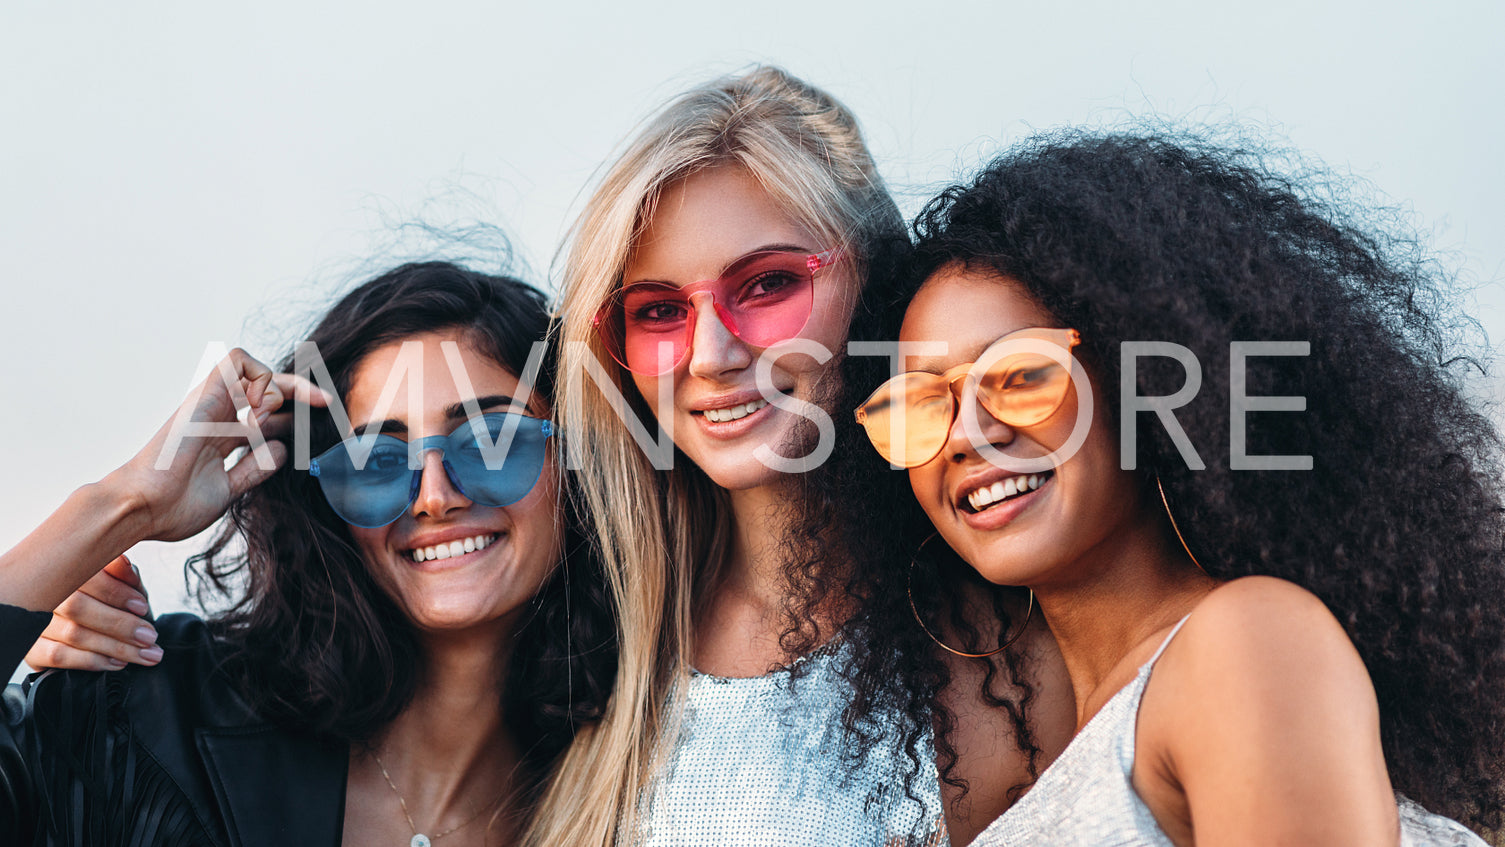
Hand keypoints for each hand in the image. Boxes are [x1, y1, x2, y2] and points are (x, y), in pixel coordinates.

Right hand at [25, 555, 160, 671]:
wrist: (92, 625)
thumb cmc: (108, 599)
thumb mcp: (122, 582)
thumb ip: (123, 573)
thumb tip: (123, 562)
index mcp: (63, 568)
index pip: (84, 576)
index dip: (116, 592)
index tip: (142, 607)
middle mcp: (43, 593)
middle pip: (77, 607)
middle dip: (120, 624)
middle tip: (149, 636)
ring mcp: (34, 621)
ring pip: (72, 633)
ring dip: (115, 647)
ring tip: (145, 653)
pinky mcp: (31, 648)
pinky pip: (58, 656)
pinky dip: (92, 661)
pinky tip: (116, 662)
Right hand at [110, 348, 330, 542]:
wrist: (145, 508)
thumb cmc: (176, 506)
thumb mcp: (229, 489)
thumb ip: (254, 469)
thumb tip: (281, 447)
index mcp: (223, 437)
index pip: (266, 413)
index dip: (296, 410)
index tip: (325, 411)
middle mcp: (218, 416)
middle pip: (267, 387)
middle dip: (301, 390)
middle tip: (324, 402)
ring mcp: (211, 404)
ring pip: (254, 369)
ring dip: (275, 389)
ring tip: (263, 423)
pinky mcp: (204, 395)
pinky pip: (236, 361)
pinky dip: (259, 377)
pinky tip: (258, 409)